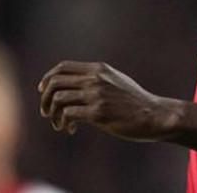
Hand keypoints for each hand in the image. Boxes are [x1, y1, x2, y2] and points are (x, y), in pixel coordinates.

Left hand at [37, 61, 182, 140]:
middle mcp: (95, 78)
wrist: (153, 115)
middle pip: (55, 82)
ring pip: (58, 99)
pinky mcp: (98, 113)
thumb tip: (75, 83)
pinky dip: (64, 123)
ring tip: (59, 124)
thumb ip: (97, 78)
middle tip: (46, 112)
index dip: (48, 78)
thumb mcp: (115, 80)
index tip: (43, 91)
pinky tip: (70, 130)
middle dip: (45, 99)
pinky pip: (68, 114)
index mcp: (99, 69)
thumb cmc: (134, 101)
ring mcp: (96, 95)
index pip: (62, 67)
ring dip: (52, 114)